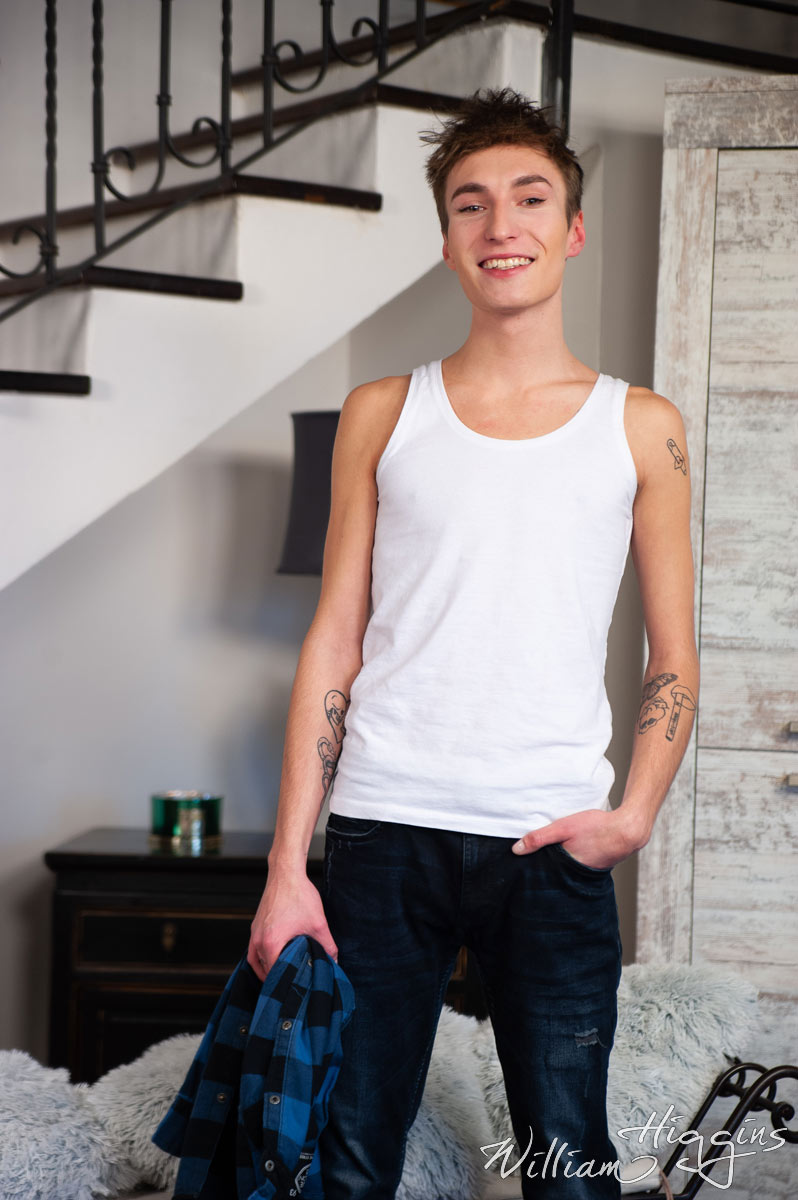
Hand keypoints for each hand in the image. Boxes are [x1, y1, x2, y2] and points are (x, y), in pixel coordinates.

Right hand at [247, 867, 338, 980]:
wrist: (286, 872)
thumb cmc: (299, 895)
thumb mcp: (318, 924)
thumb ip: (328, 946)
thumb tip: (334, 963)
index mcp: (271, 943)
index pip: (275, 974)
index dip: (287, 983)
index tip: (298, 989)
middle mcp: (257, 940)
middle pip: (264, 970)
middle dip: (278, 979)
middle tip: (294, 985)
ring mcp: (254, 933)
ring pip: (256, 961)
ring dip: (268, 970)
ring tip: (284, 977)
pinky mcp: (255, 926)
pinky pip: (253, 950)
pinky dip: (261, 959)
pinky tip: (274, 959)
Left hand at [511, 808, 647, 870]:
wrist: (628, 829)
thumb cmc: (596, 827)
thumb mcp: (563, 827)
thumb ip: (539, 838)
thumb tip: (515, 850)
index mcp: (566, 868)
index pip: (543, 873)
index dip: (533, 868)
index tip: (523, 866)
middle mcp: (576, 876)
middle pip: (554, 872)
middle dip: (546, 867)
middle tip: (534, 860)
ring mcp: (588, 873)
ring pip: (567, 869)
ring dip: (561, 863)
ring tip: (554, 853)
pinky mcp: (596, 867)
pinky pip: (579, 865)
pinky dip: (574, 859)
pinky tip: (573, 850)